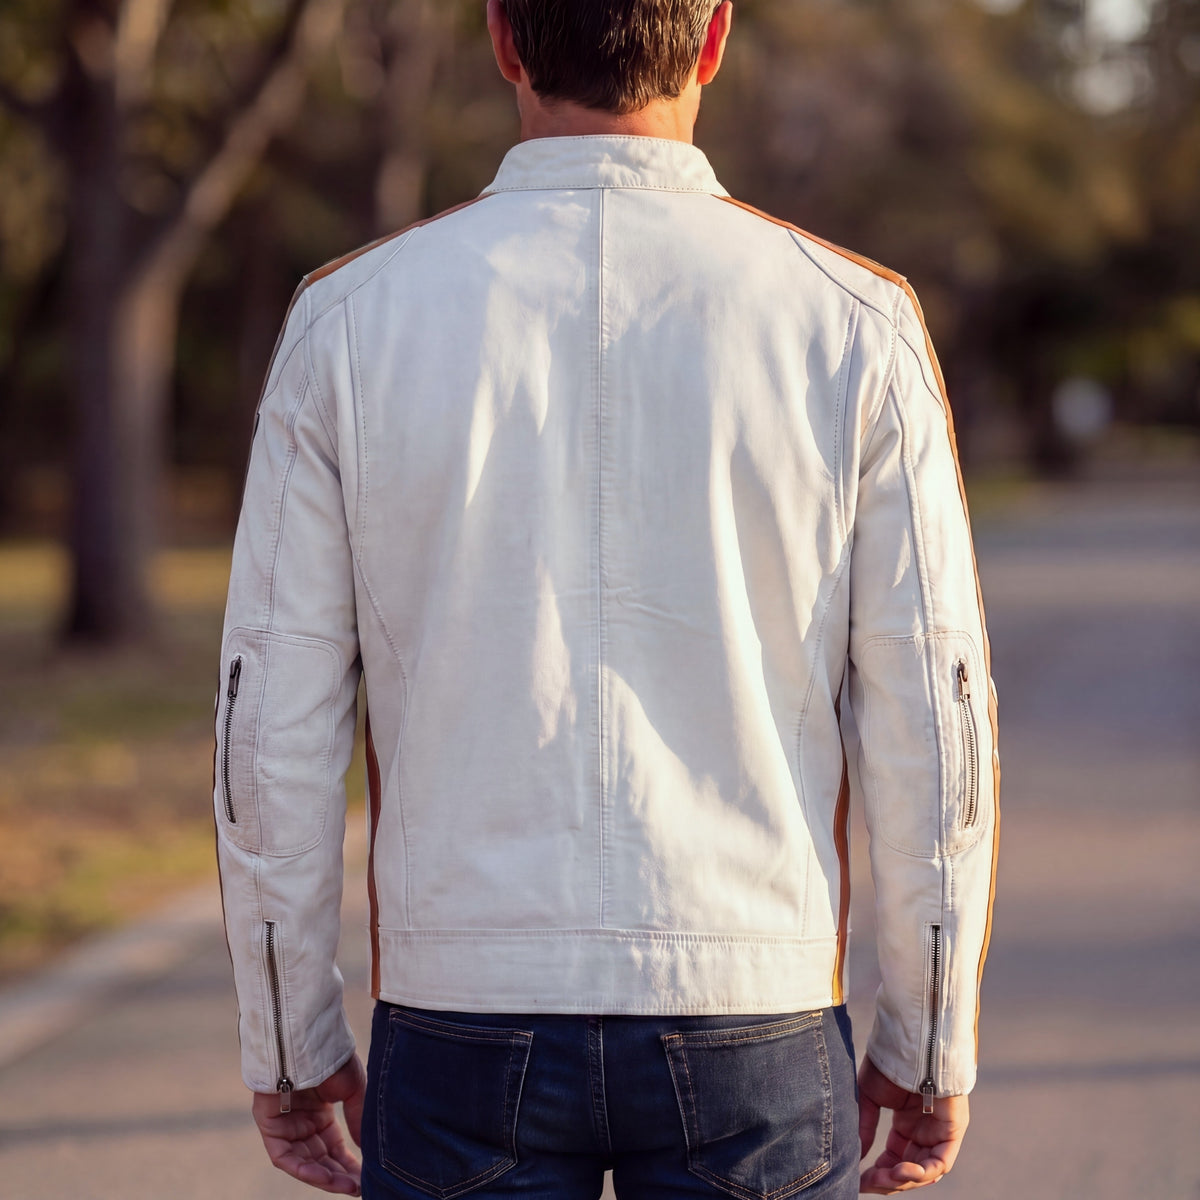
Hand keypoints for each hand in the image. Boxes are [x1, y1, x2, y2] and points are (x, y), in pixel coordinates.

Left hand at [252, 1054, 366, 1194]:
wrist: (308, 1041)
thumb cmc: (332, 1059)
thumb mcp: (352, 1091)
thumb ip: (358, 1120)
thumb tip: (368, 1151)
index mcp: (321, 1114)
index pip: (334, 1148)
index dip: (349, 1165)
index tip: (366, 1179)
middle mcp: (302, 1123)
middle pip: (320, 1159)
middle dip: (339, 1176)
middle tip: (359, 1188)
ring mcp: (285, 1126)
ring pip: (304, 1162)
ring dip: (324, 1177)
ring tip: (347, 1186)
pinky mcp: (269, 1127)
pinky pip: (284, 1157)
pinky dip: (303, 1169)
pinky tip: (323, 1177)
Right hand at [857, 1056, 968, 1193]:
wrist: (907, 1046)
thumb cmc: (887, 1064)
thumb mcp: (870, 1099)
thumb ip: (866, 1128)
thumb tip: (856, 1156)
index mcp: (905, 1125)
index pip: (892, 1159)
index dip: (876, 1173)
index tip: (857, 1179)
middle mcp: (924, 1133)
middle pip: (908, 1171)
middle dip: (887, 1180)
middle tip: (867, 1180)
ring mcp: (939, 1133)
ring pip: (925, 1172)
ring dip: (904, 1179)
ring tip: (885, 1177)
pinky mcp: (952, 1131)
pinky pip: (940, 1162)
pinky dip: (922, 1172)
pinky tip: (902, 1170)